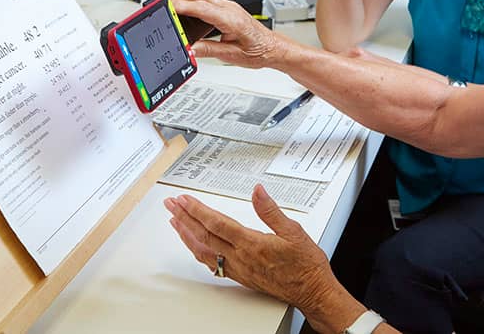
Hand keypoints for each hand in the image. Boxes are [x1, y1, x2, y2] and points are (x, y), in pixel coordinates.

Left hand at [165, 185, 341, 317]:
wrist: (311, 292)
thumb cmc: (305, 265)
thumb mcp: (293, 230)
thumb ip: (270, 210)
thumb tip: (257, 191)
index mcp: (251, 243)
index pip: (216, 223)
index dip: (197, 210)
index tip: (184, 199)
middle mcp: (241, 258)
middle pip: (204, 235)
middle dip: (184, 218)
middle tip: (171, 205)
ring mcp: (238, 269)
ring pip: (204, 251)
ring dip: (186, 235)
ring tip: (175, 222)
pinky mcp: (240, 276)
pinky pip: (212, 263)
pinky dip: (198, 251)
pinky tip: (194, 246)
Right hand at [171, 0, 287, 68]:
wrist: (273, 48)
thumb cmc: (259, 51)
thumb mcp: (232, 56)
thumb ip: (208, 51)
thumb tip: (189, 49)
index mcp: (231, 19)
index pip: (201, 7)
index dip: (181, 7)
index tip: (167, 9)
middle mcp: (229, 8)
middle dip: (178, 0)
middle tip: (163, 11)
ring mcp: (228, 6)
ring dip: (184, 0)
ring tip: (171, 13)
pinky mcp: (226, 9)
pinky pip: (205, 0)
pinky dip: (191, 4)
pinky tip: (185, 13)